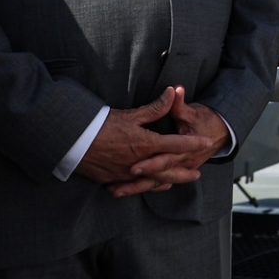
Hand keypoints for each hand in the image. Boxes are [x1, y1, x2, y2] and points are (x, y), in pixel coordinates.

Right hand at [74, 88, 214, 191]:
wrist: (71, 142)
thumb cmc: (101, 124)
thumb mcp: (130, 114)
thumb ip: (155, 107)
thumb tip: (173, 92)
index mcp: (145, 144)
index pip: (175, 144)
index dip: (192, 143)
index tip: (206, 143)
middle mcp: (139, 162)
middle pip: (167, 170)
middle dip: (183, 173)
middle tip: (197, 175)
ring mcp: (125, 173)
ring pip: (151, 181)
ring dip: (166, 181)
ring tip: (176, 183)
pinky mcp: (112, 179)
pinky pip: (132, 186)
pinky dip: (144, 186)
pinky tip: (149, 186)